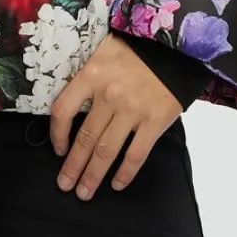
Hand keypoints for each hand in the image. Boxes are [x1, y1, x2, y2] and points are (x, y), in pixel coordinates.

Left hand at [48, 35, 183, 198]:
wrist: (180, 45)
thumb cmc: (141, 47)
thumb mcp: (106, 51)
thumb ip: (90, 76)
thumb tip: (77, 106)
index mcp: (92, 75)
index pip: (63, 110)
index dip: (57, 134)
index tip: (58, 149)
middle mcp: (109, 94)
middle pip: (84, 138)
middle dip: (72, 167)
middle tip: (65, 185)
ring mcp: (132, 109)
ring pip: (106, 151)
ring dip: (93, 175)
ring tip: (84, 192)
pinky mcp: (154, 120)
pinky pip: (136, 154)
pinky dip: (125, 173)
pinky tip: (117, 184)